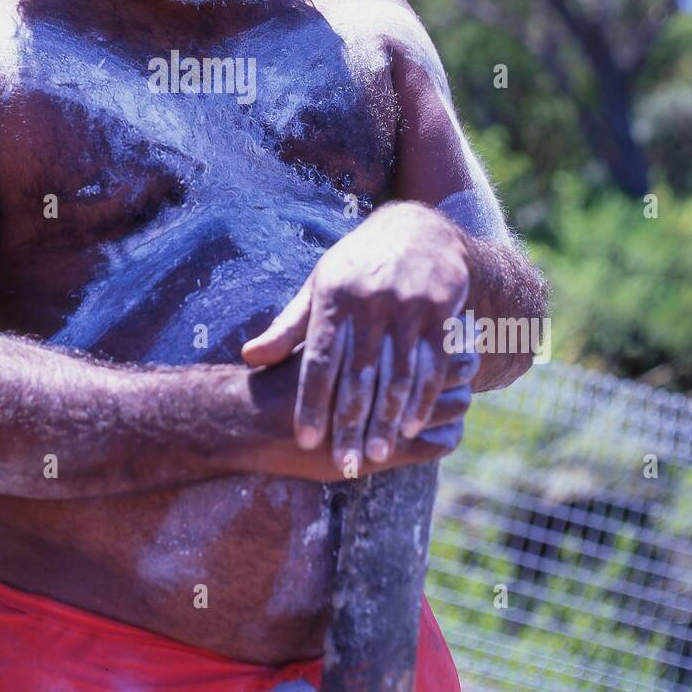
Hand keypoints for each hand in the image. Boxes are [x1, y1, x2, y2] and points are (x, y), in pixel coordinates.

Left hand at [241, 203, 475, 470]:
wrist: (419, 230)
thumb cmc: (358, 267)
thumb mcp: (320, 287)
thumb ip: (289, 327)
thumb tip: (250, 358)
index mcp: (334, 297)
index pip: (319, 358)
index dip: (312, 400)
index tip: (305, 438)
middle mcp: (371, 301)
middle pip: (358, 374)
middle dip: (350, 423)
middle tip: (343, 462)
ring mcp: (408, 307)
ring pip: (397, 375)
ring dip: (386, 420)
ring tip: (375, 454)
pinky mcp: (441, 313)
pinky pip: (431, 365)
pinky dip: (421, 399)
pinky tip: (410, 427)